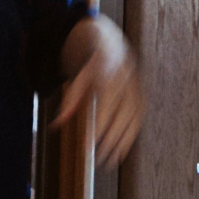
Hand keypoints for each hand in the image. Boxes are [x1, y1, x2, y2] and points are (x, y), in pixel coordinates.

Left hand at [53, 17, 142, 167]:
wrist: (106, 38)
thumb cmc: (88, 58)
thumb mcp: (75, 72)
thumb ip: (70, 97)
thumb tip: (58, 124)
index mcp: (109, 68)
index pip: (106, 102)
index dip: (100, 124)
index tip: (89, 144)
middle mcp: (126, 75)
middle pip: (122, 111)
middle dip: (111, 136)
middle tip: (98, 157)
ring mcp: (136, 83)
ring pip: (133, 115)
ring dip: (123, 139)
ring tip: (111, 160)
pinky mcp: (140, 90)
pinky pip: (139, 115)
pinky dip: (131, 133)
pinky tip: (122, 149)